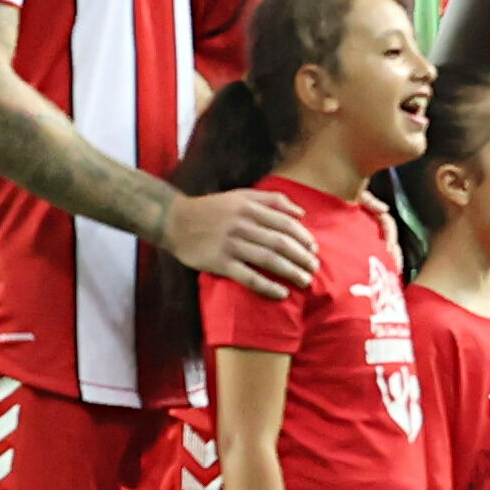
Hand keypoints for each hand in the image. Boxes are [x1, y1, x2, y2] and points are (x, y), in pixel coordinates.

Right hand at [161, 183, 319, 293]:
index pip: (285, 223)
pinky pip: (248, 277)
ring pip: (268, 259)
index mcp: (249, 207)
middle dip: (302, 257)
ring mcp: (230, 245)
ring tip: (305, 281)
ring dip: (291, 271)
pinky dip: (267, 286)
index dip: (303, 237)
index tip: (313, 248)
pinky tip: (281, 293)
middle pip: (281, 242)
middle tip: (315, 268)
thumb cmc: (212, 209)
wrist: (174, 220)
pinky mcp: (219, 263)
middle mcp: (242, 225)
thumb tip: (301, 212)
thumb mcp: (241, 195)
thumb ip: (272, 200)